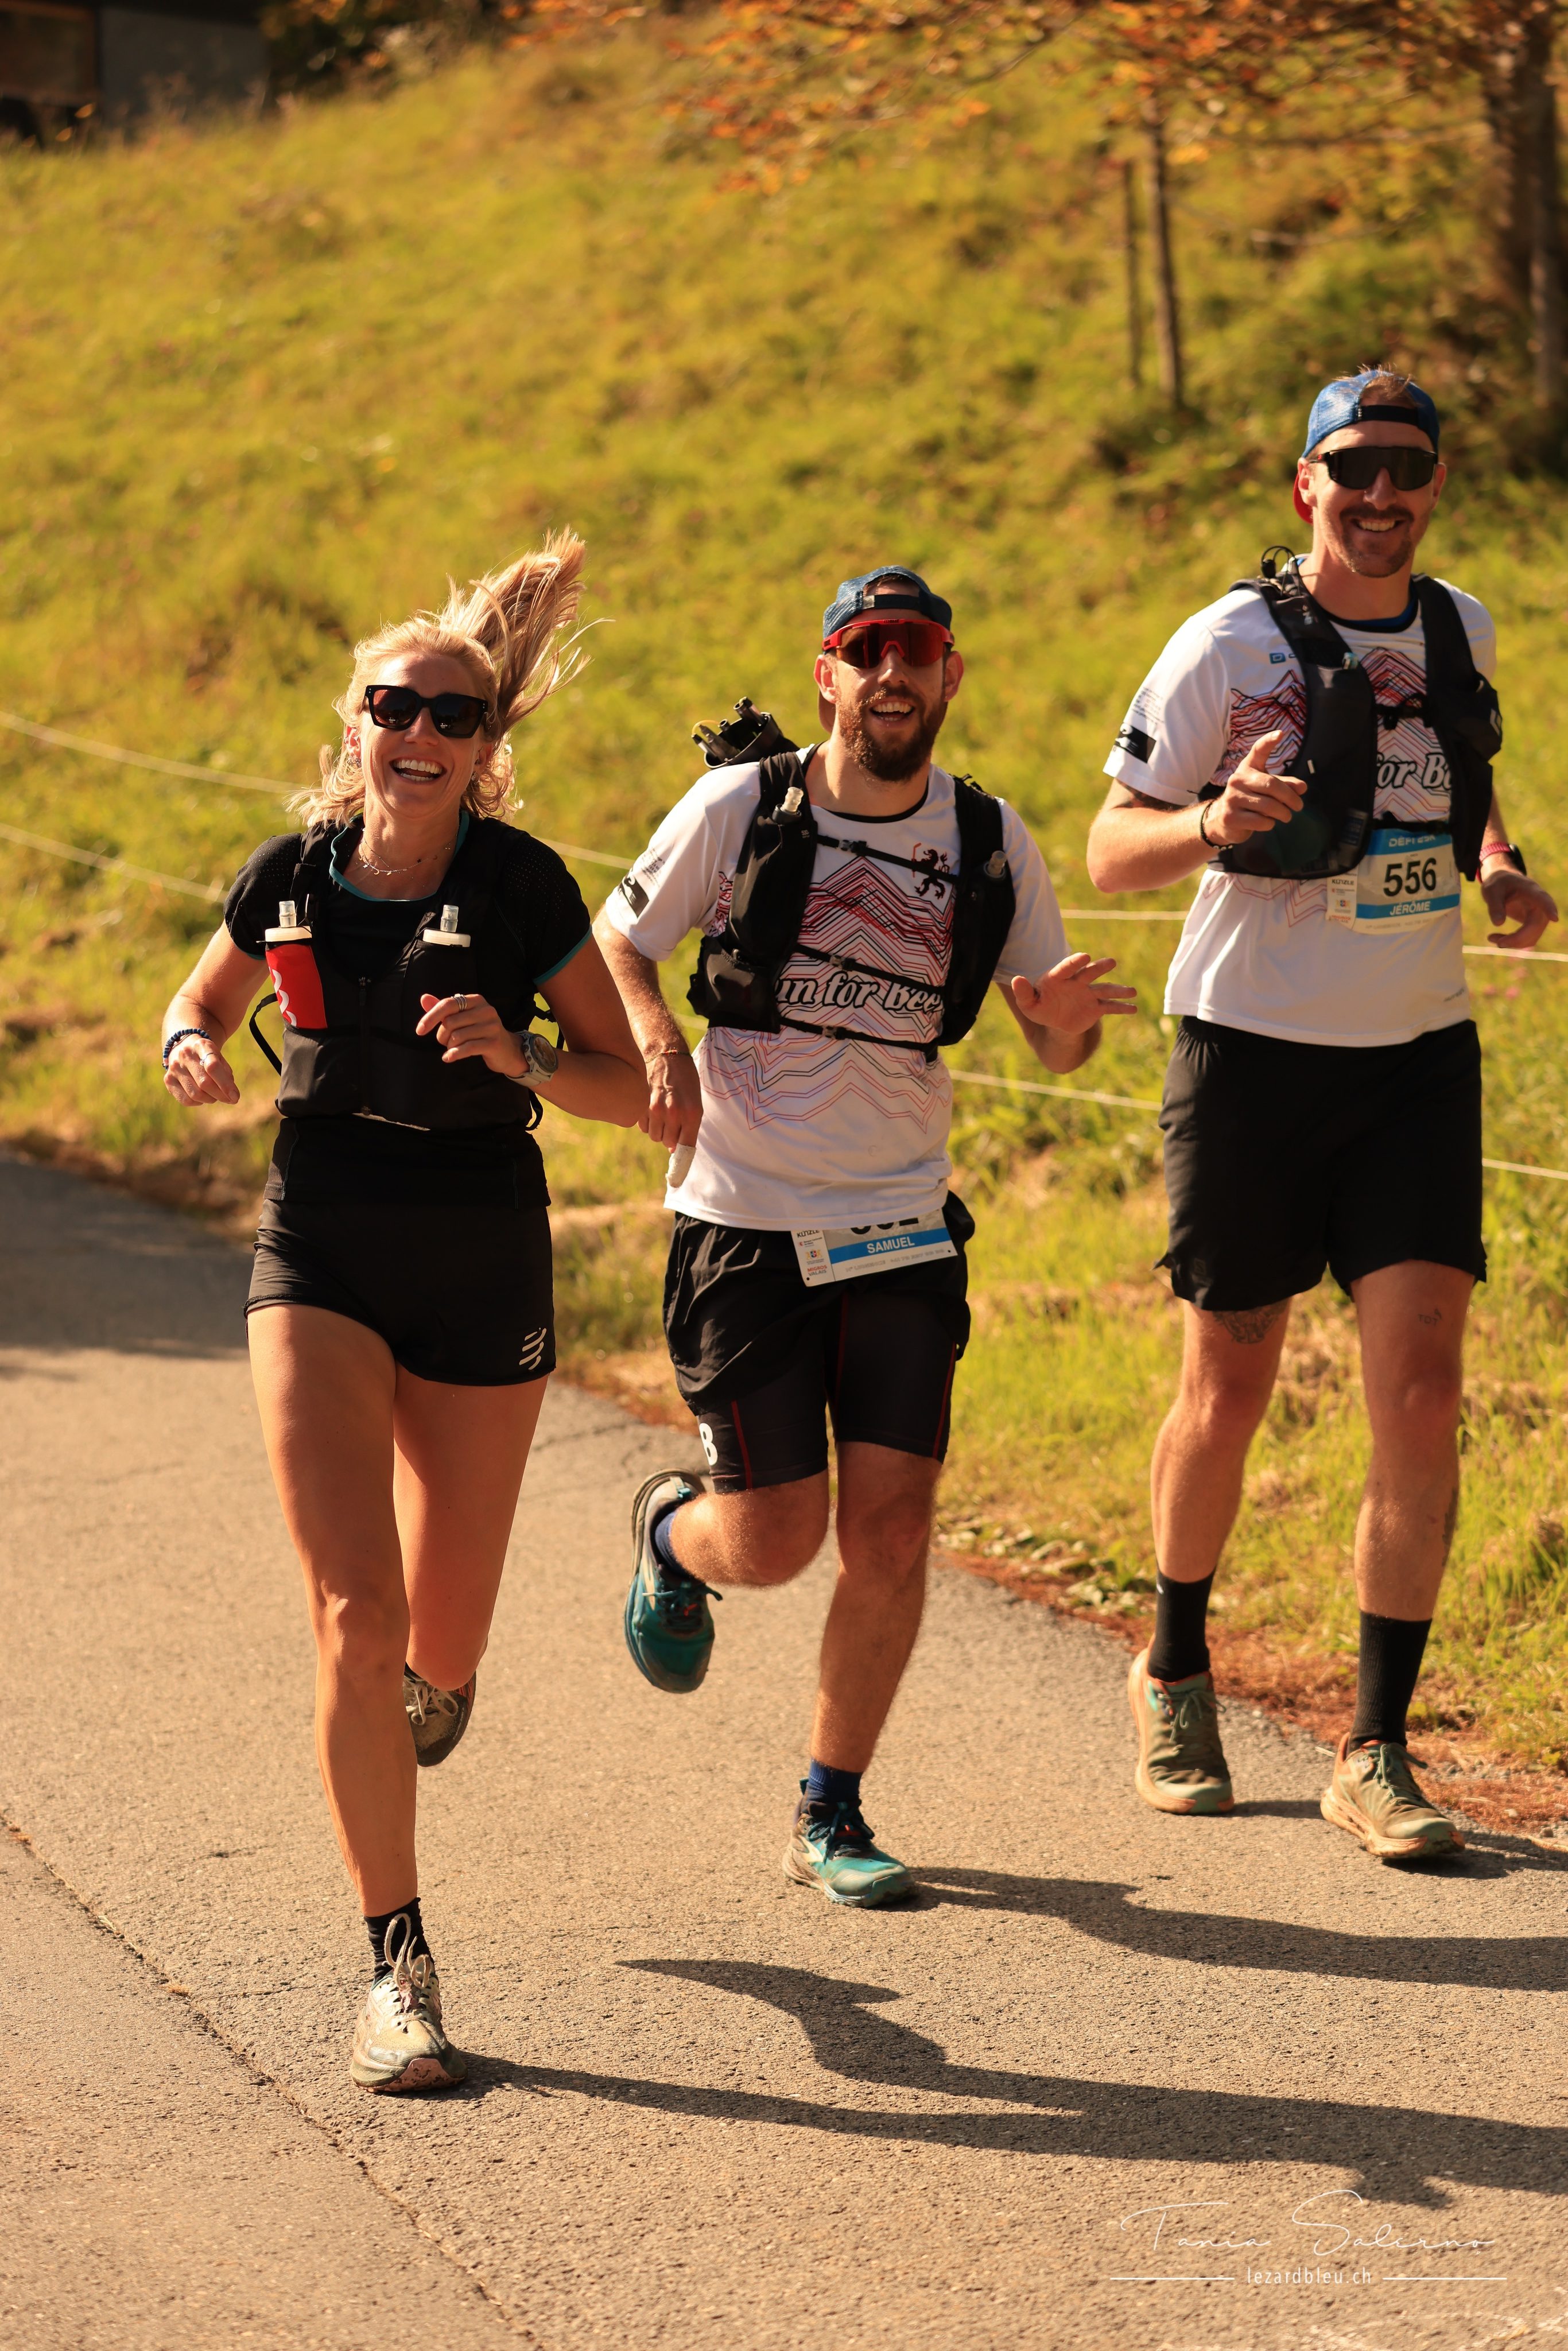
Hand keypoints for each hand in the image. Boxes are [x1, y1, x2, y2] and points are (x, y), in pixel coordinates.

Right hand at [163, 1034, 238, 1106]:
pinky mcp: (168, 1080)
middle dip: (221, 1095)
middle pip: (204, 1083)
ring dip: (210, 1099)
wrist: (183, 1047)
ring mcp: (174, 1068)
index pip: (213, 1067)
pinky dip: (198, 1102)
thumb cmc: (206, 1055)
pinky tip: (202, 1096)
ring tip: (215, 1095)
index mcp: (201, 1046)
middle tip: (230, 1099)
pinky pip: (186, 1100)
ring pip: (196, 1094)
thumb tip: (230, 1094)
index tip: (235, 1096)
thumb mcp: (219, 1056)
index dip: (225, 1084)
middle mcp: (185, 1055)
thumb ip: (226, 1072)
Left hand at [416, 991, 526, 1076]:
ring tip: (452, 1050)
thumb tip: (423, 998)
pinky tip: (448, 1058)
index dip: (430, 1017)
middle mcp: (486, 1010)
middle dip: (442, 1036)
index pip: (447, 1004)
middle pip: (450, 1022)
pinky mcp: (494, 1043)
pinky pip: (466, 1048)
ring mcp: (492, 1026)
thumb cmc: (480, 1032)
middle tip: (445, 1042)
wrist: (507, 1050)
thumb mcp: (462, 1018)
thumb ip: (443, 1009)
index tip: (419, 1030)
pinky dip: (454, 1054)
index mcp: (476, 1000)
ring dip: (449, 1047)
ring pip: (457, 1037)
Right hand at [641, 1042, 701, 1147]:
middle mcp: (674, 1113)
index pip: (686, 1146)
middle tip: (673, 1123)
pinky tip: (652, 1108)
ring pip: (654, 1136)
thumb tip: (674, 1148)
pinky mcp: (641, 1105)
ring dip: (658, 1130)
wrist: (666, 1054)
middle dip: (670, 1137)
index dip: (682, 1157)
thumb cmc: (685, 1078)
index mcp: (691, 1113)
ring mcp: (655, 1110)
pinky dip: (647, 1122)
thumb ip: (689, 1125)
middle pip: (668, 1143)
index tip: (679, 1169)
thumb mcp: (695, 1101)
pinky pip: (642, 1126)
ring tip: (662, 1114)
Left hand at [1011, 953, 1136, 1035]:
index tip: (1085, 956)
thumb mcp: (1028, 1004)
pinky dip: (1122, 1008)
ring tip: (1132, 991)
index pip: (1066, 967)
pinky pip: (1110, 1006)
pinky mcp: (1096, 1007)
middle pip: (1089, 973)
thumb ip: (1023, 993)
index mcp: (1059, 977)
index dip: (1074, 962)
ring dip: (1119, 990)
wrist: (1055, 1019)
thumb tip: (1016, 980)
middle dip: (1099, 968)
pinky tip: (1134, 1009)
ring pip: (1105, 989)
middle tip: (1111, 963)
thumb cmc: (1039, 1007)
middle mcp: (1077, 982)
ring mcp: (1088, 993)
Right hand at [1203, 728, 1306, 845]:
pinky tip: (1268, 823)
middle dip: (1290, 798)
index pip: (1258, 751)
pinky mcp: (1230, 817)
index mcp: (1248, 768)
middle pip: (1272, 785)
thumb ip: (1286, 786)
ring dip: (1283, 813)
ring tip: (1287, 816)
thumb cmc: (1251, 799)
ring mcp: (1232, 798)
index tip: (1281, 734)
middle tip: (1299, 806)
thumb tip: (1303, 788)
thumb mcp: (1268, 789)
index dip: (1269, 741)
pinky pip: (1260, 821)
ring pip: (1269, 806)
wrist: (1223, 820)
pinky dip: (1270, 824)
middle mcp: (1237, 779)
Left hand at [1480, 864, 1558, 951]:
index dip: (1549, 908)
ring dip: (1514, 943)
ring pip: (1533, 936)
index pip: (1543, 899)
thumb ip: (1494, 905)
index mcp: (1531, 890)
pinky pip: (1528, 939)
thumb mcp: (1491, 891)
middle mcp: (1539, 904)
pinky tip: (1497, 938)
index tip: (1554, 918)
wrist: (1503, 883)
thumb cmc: (1498, 884)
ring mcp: (1538, 915)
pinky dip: (1514, 943)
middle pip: (1536, 926)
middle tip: (1498, 943)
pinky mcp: (1533, 924)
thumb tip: (1498, 924)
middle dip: (1518, 938)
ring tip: (1491, 938)